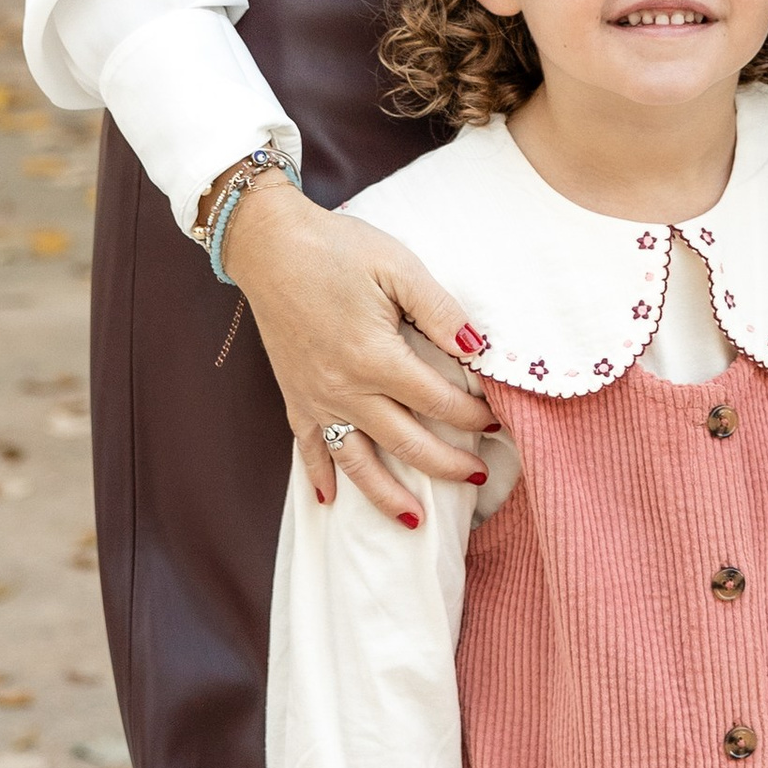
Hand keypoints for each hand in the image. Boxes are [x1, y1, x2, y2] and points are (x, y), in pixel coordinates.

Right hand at [226, 172, 494, 525]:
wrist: (269, 244)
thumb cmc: (338, 249)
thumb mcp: (398, 267)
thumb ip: (440, 311)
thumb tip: (479, 349)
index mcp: (376, 357)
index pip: (438, 401)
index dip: (473, 415)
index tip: (499, 422)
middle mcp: (345, 389)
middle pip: (406, 443)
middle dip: (447, 465)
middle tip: (478, 477)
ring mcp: (316, 398)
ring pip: (357, 462)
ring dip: (388, 496)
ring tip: (417, 522)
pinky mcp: (294, 396)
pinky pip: (308, 448)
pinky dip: (320, 476)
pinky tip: (330, 502)